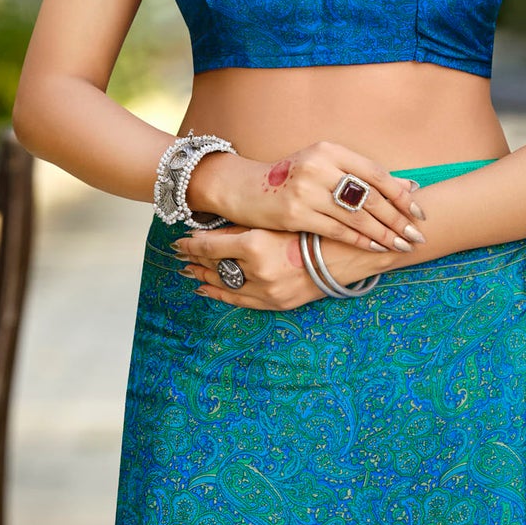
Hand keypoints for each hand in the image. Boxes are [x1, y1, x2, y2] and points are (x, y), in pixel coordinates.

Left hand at [172, 227, 327, 310]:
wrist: (347, 253)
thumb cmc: (312, 228)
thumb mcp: (273, 220)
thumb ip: (239, 227)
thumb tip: (208, 233)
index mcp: (254, 245)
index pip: (211, 246)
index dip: (191, 244)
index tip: (179, 240)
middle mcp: (256, 271)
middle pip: (215, 266)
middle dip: (195, 260)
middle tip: (179, 255)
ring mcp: (266, 291)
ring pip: (225, 285)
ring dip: (205, 277)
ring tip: (189, 271)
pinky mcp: (276, 303)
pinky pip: (240, 301)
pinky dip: (221, 295)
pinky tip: (207, 289)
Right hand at [190, 140, 426, 253]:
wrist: (244, 189)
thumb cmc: (291, 179)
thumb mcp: (324, 167)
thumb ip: (361, 175)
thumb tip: (409, 186)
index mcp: (328, 149)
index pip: (374, 172)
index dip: (399, 193)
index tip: (418, 210)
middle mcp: (318, 166)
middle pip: (369, 196)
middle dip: (397, 218)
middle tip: (417, 234)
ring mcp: (305, 190)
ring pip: (356, 216)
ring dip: (383, 234)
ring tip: (402, 245)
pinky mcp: (295, 213)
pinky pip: (337, 230)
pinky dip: (360, 241)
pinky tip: (376, 248)